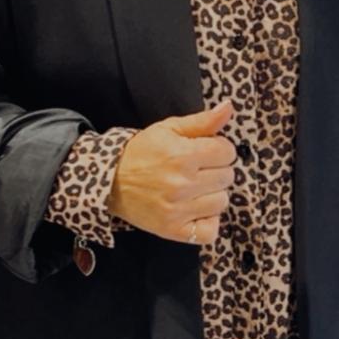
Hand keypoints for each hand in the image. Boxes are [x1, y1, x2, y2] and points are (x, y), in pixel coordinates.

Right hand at [108, 98, 237, 244]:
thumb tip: (229, 107)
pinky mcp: (173, 230)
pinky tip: (196, 210)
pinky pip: (210, 231)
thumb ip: (202, 121)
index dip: (219, 149)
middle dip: (216, 170)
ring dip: (212, 194)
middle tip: (197, 169)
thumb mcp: (168, 129)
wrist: (109, 181)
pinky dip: (207, 221)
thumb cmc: (141, 153)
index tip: (205, 151)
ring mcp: (178, 210)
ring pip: (222, 202)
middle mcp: (182, 184)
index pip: (227, 152)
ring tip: (194, 189)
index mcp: (182, 155)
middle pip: (227, 177)